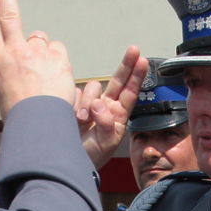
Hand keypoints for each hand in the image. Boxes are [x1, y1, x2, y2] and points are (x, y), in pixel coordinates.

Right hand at [0, 0, 75, 117]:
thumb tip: (17, 60)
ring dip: (42, 52)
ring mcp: (35, 52)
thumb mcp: (4, 92)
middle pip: (10, 17)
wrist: (36, 121)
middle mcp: (14, 52)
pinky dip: (57, 62)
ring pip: (40, 40)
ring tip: (43, 76)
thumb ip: (10, 70)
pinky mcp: (55, 56)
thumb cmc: (20, 114)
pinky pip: (57, 51)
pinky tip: (55, 78)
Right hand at [75, 45, 148, 169]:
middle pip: (118, 80)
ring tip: (82, 122)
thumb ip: (106, 124)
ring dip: (87, 103)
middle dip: (126, 64)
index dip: (136, 76)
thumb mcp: (105, 143)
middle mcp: (105, 106)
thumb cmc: (91, 155)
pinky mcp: (72, 103)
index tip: (142, 60)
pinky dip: (73, 105)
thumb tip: (98, 103)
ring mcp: (88, 104)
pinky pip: (74, 95)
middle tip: (133, 50)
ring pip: (91, 89)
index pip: (130, 92)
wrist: (67, 159)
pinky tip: (72, 119)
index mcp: (118, 114)